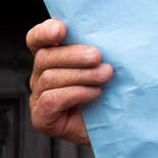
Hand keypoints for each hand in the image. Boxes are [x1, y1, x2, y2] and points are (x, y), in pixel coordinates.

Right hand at [26, 19, 111, 145]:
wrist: (121, 128)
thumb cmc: (114, 94)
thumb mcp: (105, 66)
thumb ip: (96, 51)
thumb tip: (106, 32)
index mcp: (52, 59)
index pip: (37, 40)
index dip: (45, 32)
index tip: (61, 29)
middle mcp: (41, 76)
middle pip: (44, 57)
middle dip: (73, 55)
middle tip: (98, 56)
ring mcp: (39, 98)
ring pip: (49, 78)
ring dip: (81, 75)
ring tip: (105, 75)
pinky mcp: (42, 118)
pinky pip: (51, 100)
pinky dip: (75, 93)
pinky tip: (95, 93)